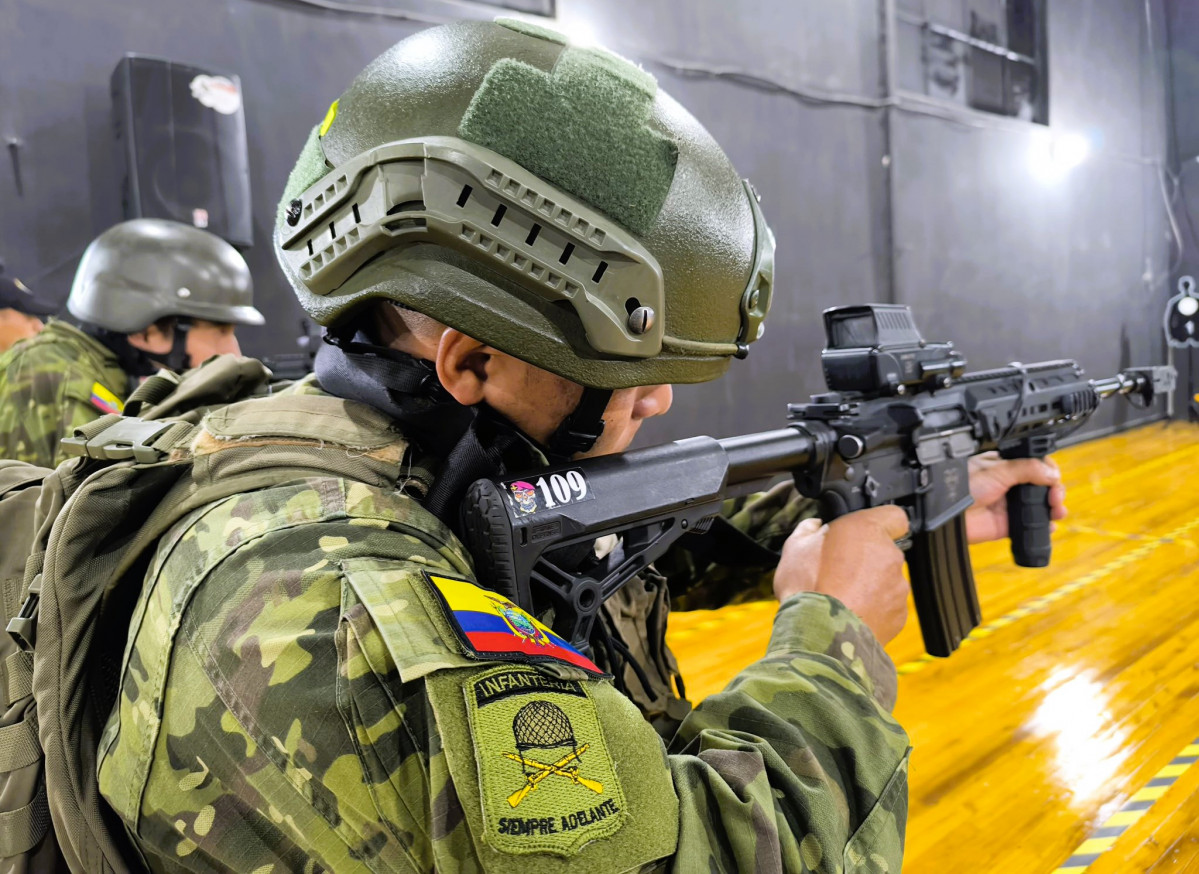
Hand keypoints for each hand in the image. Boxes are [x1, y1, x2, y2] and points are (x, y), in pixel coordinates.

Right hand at [773, 505, 910, 644]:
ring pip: (887, 580)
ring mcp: (897, 586)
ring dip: (870, 586)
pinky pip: (888, 606)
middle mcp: (889, 555)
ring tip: (841, 598)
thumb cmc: (807, 586)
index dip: (881, 523)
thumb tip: (814, 527)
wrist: (821, 633)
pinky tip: (850, 614)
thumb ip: (809, 530)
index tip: (864, 533)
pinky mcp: (899, 614)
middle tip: (839, 571)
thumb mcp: (794, 548)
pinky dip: (874, 609)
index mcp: (866, 530)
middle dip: (867, 559)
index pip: (894, 515)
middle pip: (884, 551)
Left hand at [964, 453, 1066, 543]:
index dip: (1049, 470)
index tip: (1053, 477)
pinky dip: (1044, 527)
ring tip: (1057, 510)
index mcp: (1005, 465)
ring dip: (1054, 507)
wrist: (947, 513)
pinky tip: (1049, 525)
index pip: (1036, 464)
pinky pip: (1031, 525)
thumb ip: (1026, 469)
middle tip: (1055, 497)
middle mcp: (1010, 484)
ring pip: (1040, 505)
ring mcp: (1009, 504)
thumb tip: (1052, 473)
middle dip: (1055, 490)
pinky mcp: (1007, 524)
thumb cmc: (961, 485)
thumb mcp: (996, 470)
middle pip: (1042, 486)